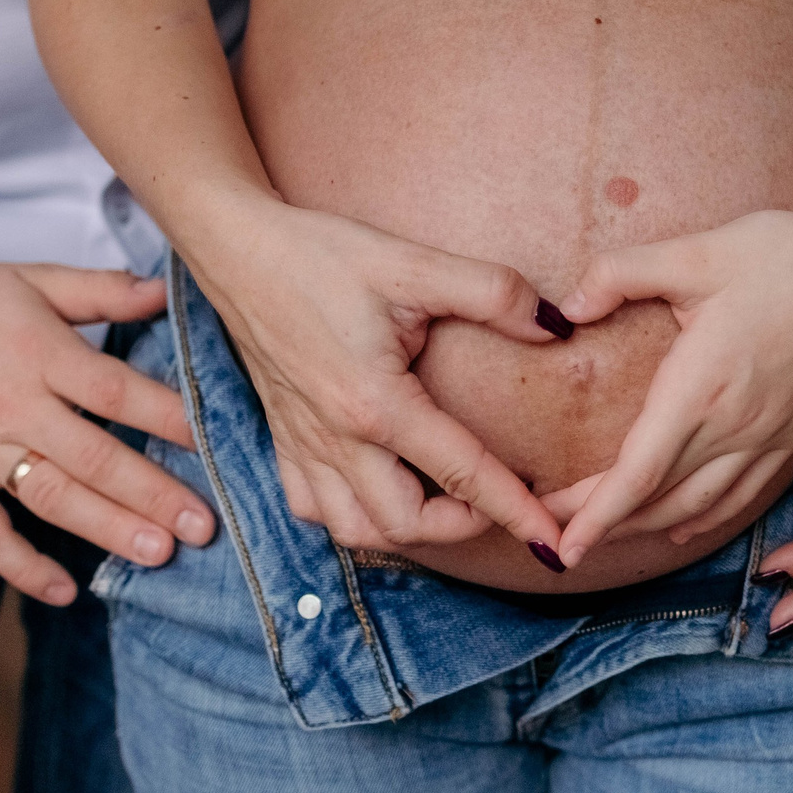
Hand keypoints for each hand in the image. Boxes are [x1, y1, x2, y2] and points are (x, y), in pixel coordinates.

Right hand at [0, 261, 216, 605]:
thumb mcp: (35, 279)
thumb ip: (102, 290)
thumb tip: (167, 291)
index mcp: (40, 354)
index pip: (115, 391)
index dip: (166, 417)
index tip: (214, 442)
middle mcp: (13, 406)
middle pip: (92, 457)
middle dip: (151, 493)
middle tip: (203, 525)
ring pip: (50, 498)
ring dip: (106, 529)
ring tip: (159, 554)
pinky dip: (21, 566)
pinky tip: (64, 592)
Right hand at [185, 195, 571, 557]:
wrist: (237, 249)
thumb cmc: (322, 254)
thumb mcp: (413, 263)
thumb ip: (492, 293)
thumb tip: (555, 326)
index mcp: (374, 404)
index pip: (461, 475)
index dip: (515, 512)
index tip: (553, 542)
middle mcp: (335, 439)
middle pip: (407, 525)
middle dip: (465, 527)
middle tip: (506, 499)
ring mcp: (303, 445)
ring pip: (356, 531)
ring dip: (408, 531)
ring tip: (448, 502)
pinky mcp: (283, 440)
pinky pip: (314, 508)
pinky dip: (352, 516)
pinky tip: (379, 489)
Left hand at [549, 208, 792, 568]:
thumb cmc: (784, 257)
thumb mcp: (695, 253)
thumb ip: (620, 275)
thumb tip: (568, 306)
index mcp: (700, 390)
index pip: (637, 475)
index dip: (595, 516)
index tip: (562, 546)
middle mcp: (733, 429)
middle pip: (659, 501)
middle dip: (604, 524)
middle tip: (556, 533)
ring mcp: (766, 440)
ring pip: (698, 509)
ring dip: (648, 529)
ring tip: (605, 534)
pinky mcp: (791, 438)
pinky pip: (740, 499)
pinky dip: (703, 522)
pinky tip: (682, 528)